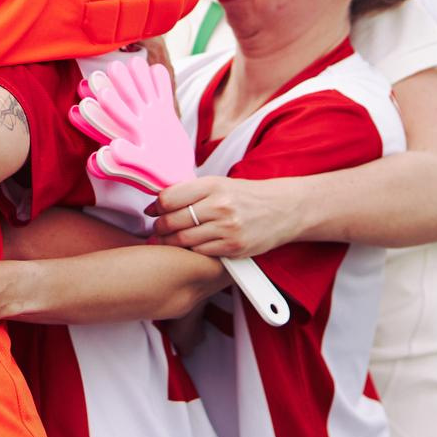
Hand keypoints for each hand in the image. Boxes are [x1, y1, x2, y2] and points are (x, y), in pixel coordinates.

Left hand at [152, 175, 302, 258]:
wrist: (283, 209)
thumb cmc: (247, 196)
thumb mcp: (219, 184)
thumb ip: (191, 191)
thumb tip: (158, 202)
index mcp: (212, 185)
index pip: (169, 198)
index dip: (156, 207)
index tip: (153, 211)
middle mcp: (220, 206)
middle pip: (173, 221)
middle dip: (159, 227)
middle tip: (156, 229)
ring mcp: (228, 228)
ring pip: (183, 239)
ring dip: (170, 242)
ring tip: (166, 240)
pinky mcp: (234, 247)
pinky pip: (201, 252)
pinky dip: (191, 251)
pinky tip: (189, 247)